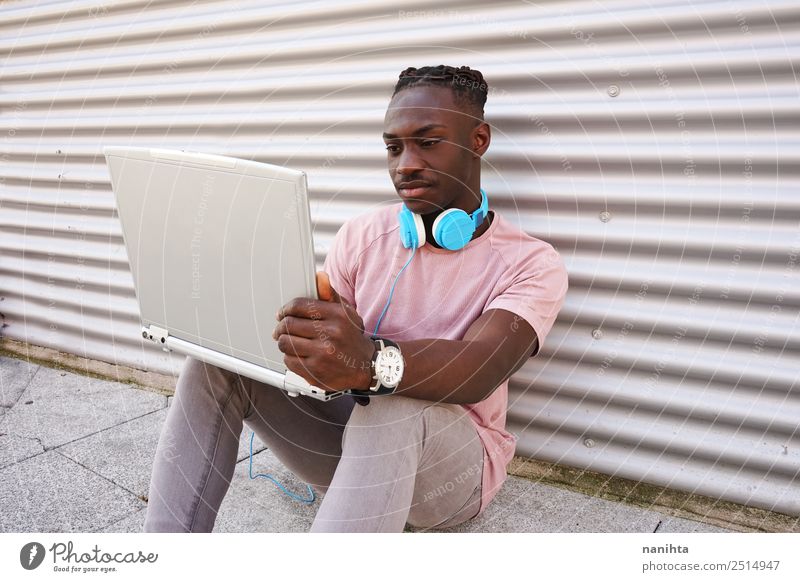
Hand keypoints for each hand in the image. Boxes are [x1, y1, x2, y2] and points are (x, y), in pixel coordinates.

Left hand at [272, 271, 373, 390]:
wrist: (366, 366)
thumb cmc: (351, 337)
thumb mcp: (346, 313)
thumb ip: (330, 294)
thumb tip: (320, 276)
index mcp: (337, 315)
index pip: (300, 306)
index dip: (286, 309)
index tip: (282, 313)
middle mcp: (331, 333)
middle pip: (289, 325)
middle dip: (280, 327)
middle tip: (280, 330)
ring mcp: (323, 353)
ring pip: (286, 343)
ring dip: (283, 342)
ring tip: (289, 342)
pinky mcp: (316, 371)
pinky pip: (289, 360)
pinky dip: (290, 358)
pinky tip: (298, 356)